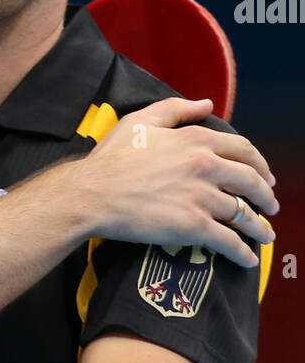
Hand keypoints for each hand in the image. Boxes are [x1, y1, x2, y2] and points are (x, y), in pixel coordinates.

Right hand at [81, 97, 276, 266]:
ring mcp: (202, 197)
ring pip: (244, 213)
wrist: (92, 193)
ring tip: (265, 235)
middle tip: (271, 205)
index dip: (259, 164)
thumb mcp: (140, 121)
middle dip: (266, 195)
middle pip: (251, 181)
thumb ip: (176, 109)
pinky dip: (242, 252)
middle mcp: (206, 166)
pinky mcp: (194, 226)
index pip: (243, 150)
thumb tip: (205, 104)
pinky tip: (247, 258)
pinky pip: (229, 241)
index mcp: (197, 140)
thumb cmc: (111, 158)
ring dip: (259, 227)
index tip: (264, 175)